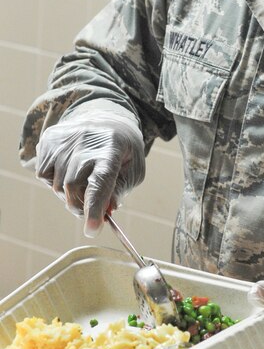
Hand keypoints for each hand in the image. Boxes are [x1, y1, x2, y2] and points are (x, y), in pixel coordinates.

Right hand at [35, 111, 144, 236]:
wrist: (106, 118)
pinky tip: (70, 170)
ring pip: (56, 185)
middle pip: (73, 188)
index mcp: (112, 149)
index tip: (92, 230)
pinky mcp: (48, 140)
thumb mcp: (133, 170)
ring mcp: (64, 140)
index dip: (95, 208)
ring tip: (84, 182)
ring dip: (69, 195)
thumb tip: (105, 212)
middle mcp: (85, 142)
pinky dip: (55, 181)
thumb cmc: (123, 150)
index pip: (100, 182)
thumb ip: (120, 191)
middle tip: (91, 211)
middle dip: (81, 207)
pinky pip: (44, 175)